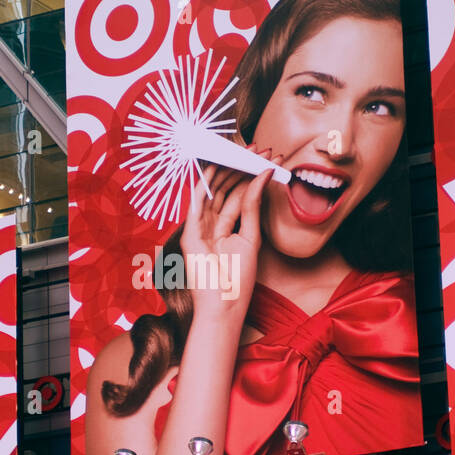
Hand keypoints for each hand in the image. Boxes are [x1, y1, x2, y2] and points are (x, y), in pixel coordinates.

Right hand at [182, 155, 272, 322]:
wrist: (225, 306)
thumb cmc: (238, 279)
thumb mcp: (251, 238)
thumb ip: (253, 207)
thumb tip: (262, 176)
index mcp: (225, 230)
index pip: (236, 196)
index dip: (249, 176)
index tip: (265, 158)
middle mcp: (210, 227)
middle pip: (223, 191)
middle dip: (238, 168)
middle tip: (255, 149)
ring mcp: (198, 230)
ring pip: (210, 193)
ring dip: (224, 171)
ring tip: (240, 151)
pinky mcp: (189, 235)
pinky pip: (196, 205)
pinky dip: (203, 185)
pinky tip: (213, 167)